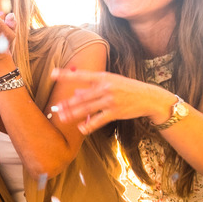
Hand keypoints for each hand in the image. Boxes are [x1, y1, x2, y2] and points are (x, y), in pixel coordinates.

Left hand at [51, 69, 175, 133]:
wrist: (150, 98)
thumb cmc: (127, 88)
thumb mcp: (111, 82)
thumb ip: (93, 87)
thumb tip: (76, 92)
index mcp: (103, 77)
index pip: (81, 75)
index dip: (66, 75)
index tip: (52, 74)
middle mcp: (105, 88)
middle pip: (81, 97)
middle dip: (67, 103)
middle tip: (55, 108)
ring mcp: (110, 100)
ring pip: (87, 109)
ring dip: (73, 114)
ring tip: (62, 118)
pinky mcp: (115, 112)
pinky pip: (98, 120)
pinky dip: (88, 125)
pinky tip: (80, 128)